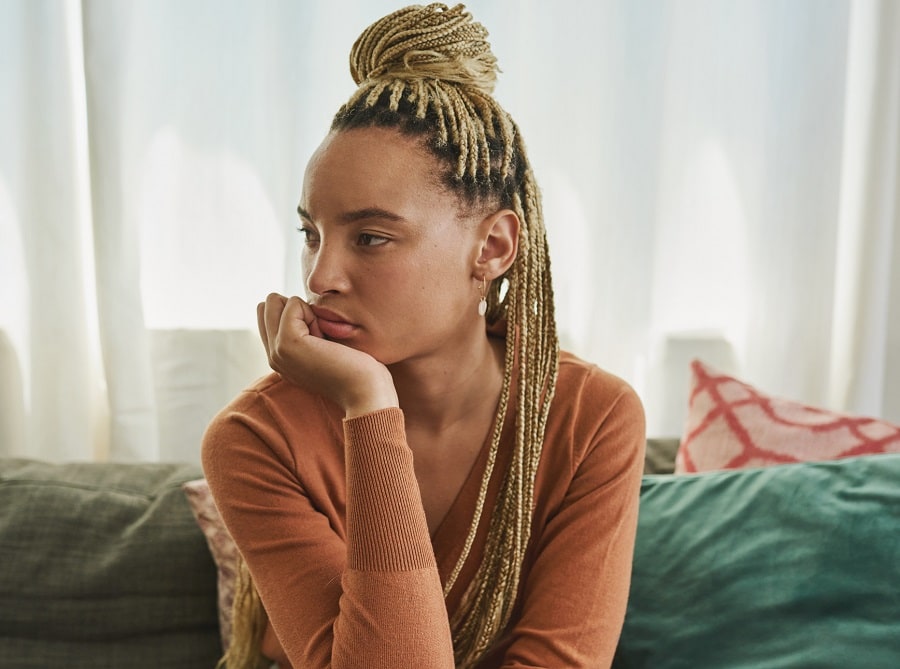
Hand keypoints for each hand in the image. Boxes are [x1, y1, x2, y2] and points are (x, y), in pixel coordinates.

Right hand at [257, 293, 397, 416]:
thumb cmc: (357, 369)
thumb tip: (294, 302)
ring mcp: (276, 351)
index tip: (320, 338)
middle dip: (299, 309)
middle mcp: (273, 356)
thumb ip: (306, 330)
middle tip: (321, 337)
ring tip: (324, 340)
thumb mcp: (325, 346)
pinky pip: (293, 304)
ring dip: (306, 312)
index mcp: (281, 358)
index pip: (268, 313)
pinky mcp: (286, 343)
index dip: (298, 313)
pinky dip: (314, 314)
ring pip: (276, 301)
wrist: (365, 393)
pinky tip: (325, 341)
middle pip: (269, 304)